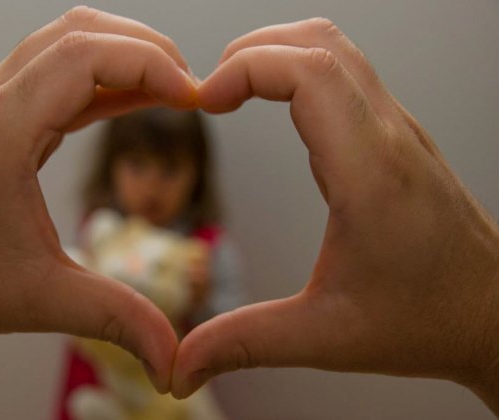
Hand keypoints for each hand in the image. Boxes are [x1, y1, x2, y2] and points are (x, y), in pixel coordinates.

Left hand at [0, 6, 196, 392]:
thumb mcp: (40, 301)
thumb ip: (116, 318)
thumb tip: (174, 358)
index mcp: (0, 130)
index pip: (85, 56)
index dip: (151, 65)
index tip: (194, 99)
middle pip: (81, 33)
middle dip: (147, 51)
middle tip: (191, 91)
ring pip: (68, 41)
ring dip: (125, 55)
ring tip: (171, 90)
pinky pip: (59, 73)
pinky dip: (105, 77)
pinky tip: (134, 100)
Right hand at [172, 18, 498, 411]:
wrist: (494, 317)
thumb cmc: (424, 322)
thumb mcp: (324, 337)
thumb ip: (244, 344)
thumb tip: (179, 366)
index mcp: (369, 175)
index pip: (309, 72)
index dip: (246, 68)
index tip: (205, 100)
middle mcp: (388, 138)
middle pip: (318, 43)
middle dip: (251, 53)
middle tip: (211, 94)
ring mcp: (397, 131)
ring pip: (336, 50)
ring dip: (277, 55)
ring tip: (235, 92)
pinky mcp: (396, 137)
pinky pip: (347, 75)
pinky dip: (299, 72)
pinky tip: (278, 109)